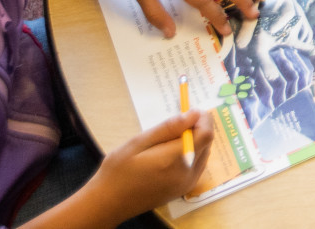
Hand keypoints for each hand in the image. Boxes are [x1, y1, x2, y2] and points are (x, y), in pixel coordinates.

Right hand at [82, 111, 216, 215]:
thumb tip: (192, 115)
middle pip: (207, 143)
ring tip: (172, 137)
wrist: (108, 203)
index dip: (203, 119)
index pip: (205, 134)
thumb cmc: (118, 171)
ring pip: (204, 154)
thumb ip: (168, 128)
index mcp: (174, 160)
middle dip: (199, 128)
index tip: (191, 110)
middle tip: (179, 121)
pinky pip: (197, 166)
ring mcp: (185, 185)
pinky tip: (173, 152)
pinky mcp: (182, 191)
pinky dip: (193, 153)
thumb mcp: (138, 143)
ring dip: (196, 141)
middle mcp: (185, 174)